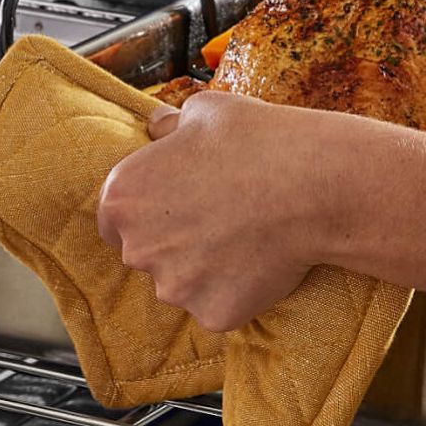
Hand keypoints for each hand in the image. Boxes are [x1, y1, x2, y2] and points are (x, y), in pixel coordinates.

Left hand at [95, 90, 399, 331]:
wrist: (313, 185)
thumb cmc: (257, 140)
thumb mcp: (205, 112)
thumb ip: (171, 125)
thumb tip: (159, 126)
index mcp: (122, 197)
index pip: (113, 220)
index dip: (146, 214)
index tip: (175, 208)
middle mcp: (137, 248)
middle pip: (145, 254)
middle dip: (173, 243)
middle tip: (218, 219)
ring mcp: (174, 287)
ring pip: (181, 285)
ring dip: (203, 270)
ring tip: (245, 238)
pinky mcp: (212, 314)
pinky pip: (218, 307)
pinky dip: (235, 292)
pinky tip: (261, 262)